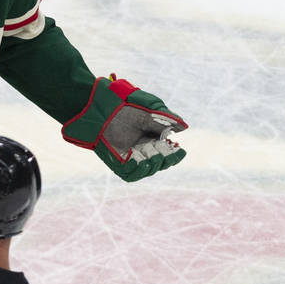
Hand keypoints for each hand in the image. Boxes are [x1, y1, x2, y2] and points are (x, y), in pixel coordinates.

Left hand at [62, 75, 187, 181]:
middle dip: (164, 159)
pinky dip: (135, 170)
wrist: (101, 111)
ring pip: (147, 170)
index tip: (178, 150)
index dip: (175, 154)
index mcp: (154, 140)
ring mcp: (132, 158)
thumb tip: (183, 127)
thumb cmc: (124, 110)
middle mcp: (145, 151)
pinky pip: (130, 174)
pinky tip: (137, 161)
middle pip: (161, 163)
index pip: (169, 153)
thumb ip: (165, 121)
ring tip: (153, 157)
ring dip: (152, 165)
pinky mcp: (119, 164)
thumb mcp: (147, 114)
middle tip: (163, 152)